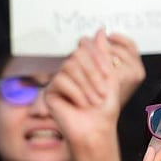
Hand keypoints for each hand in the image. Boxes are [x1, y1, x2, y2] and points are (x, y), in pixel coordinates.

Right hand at [46, 29, 144, 153]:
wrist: (96, 130)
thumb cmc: (105, 108)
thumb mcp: (110, 77)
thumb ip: (104, 54)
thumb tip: (99, 30)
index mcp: (84, 66)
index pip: (86, 48)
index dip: (98, 58)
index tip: (109, 75)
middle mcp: (69, 71)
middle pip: (77, 55)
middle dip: (93, 73)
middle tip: (102, 93)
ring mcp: (59, 81)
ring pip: (69, 66)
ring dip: (86, 84)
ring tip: (94, 101)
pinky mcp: (50, 92)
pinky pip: (60, 80)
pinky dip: (75, 92)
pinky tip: (81, 104)